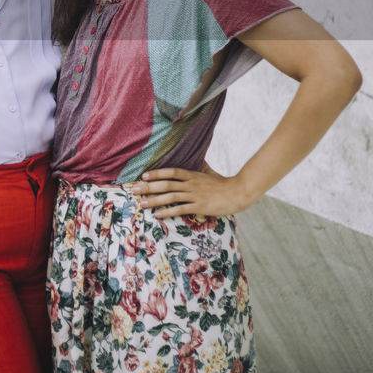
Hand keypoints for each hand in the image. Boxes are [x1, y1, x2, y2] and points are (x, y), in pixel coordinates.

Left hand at [130, 163, 257, 218]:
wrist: (238, 192)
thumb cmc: (223, 183)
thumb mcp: (209, 172)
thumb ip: (200, 166)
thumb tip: (196, 158)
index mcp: (192, 175)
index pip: (171, 172)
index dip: (156, 173)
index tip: (143, 176)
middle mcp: (191, 184)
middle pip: (166, 184)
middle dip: (148, 187)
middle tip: (134, 190)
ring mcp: (195, 195)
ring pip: (170, 196)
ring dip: (154, 200)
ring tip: (142, 203)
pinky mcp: (199, 206)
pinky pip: (180, 209)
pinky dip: (168, 212)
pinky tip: (158, 215)